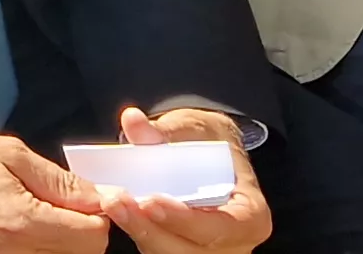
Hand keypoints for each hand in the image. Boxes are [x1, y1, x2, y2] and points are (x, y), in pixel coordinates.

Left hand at [87, 108, 270, 253]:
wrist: (210, 155)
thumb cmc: (212, 144)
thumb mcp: (197, 127)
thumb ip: (167, 130)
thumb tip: (133, 121)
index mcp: (249, 216)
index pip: (219, 228)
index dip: (184, 220)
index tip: (151, 202)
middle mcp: (231, 242)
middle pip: (190, 249)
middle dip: (151, 228)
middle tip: (118, 203)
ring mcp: (206, 250)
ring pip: (169, 253)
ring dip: (138, 231)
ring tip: (113, 205)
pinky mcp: (180, 249)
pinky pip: (157, 248)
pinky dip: (137, 231)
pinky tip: (117, 211)